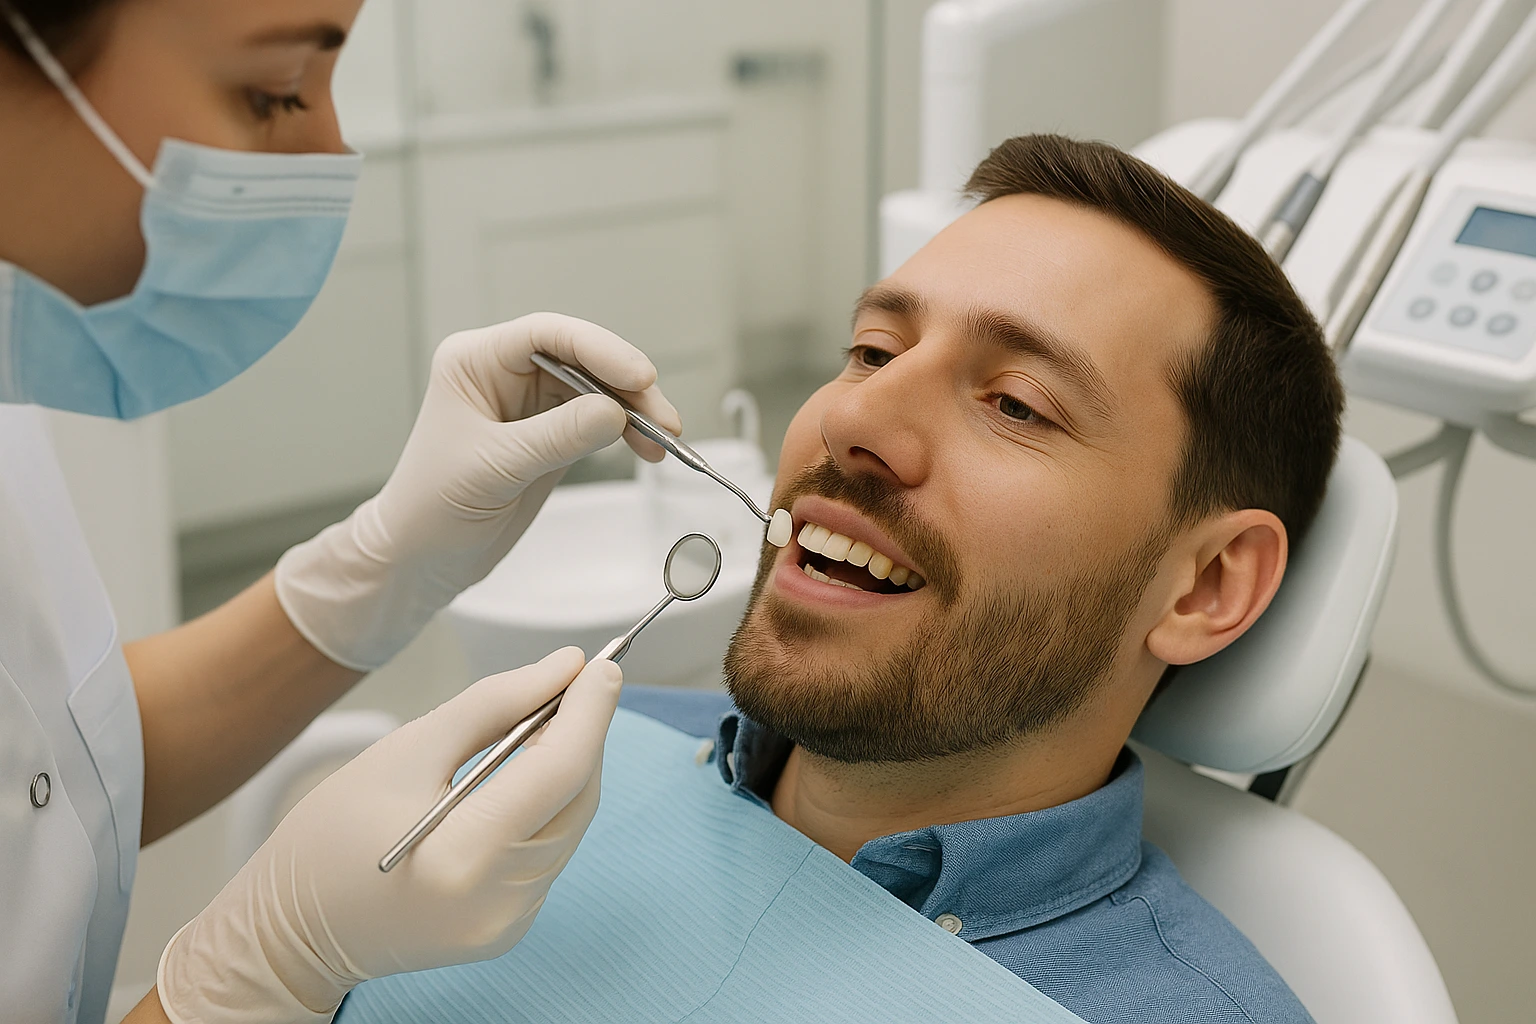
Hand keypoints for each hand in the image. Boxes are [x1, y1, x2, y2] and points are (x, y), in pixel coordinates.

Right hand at [156, 647, 620, 1023]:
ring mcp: (510, 921)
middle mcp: (500, 899)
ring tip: (543, 722)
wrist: (292, 933)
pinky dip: (547, 804)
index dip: (589, 711)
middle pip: (576, 797)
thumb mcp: (408, 750)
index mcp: (464, 856)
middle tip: (574, 683)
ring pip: (571, 822)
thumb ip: (496, 704)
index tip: (603, 665)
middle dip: (583, 734)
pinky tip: (523, 775)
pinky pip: (550, 850)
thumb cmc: (330, 836)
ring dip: (567, 767)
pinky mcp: (511, 927)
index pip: (559, 771)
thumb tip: (567, 668)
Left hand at [275, 312, 680, 669]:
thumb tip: (614, 412)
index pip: (546, 335)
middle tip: (663, 418)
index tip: (639, 375)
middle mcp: (504, 373)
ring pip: (599, 390)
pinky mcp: (551, 435)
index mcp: (475, 361)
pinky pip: (600, 421)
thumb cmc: (431, 509)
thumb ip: (556, 437)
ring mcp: (530, 404)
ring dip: (635, 411)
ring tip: (664, 439)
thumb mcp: (494, 469)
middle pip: (583, 359)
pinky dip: (627, 433)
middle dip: (627, 386)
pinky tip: (648, 448)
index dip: (598, 348)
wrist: (423, 559)